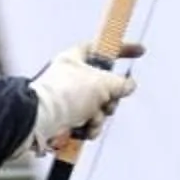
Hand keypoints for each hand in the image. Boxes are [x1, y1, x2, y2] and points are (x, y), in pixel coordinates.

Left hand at [25, 42, 141, 152]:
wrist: (40, 121)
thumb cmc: (67, 94)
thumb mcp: (102, 84)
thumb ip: (119, 83)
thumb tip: (129, 86)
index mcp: (75, 58)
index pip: (103, 48)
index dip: (122, 48)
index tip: (140, 51)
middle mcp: (71, 76)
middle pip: (104, 84)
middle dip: (109, 99)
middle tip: (107, 103)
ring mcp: (68, 98)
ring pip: (97, 106)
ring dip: (99, 116)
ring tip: (91, 120)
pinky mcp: (64, 117)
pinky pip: (87, 121)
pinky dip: (89, 127)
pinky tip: (85, 131)